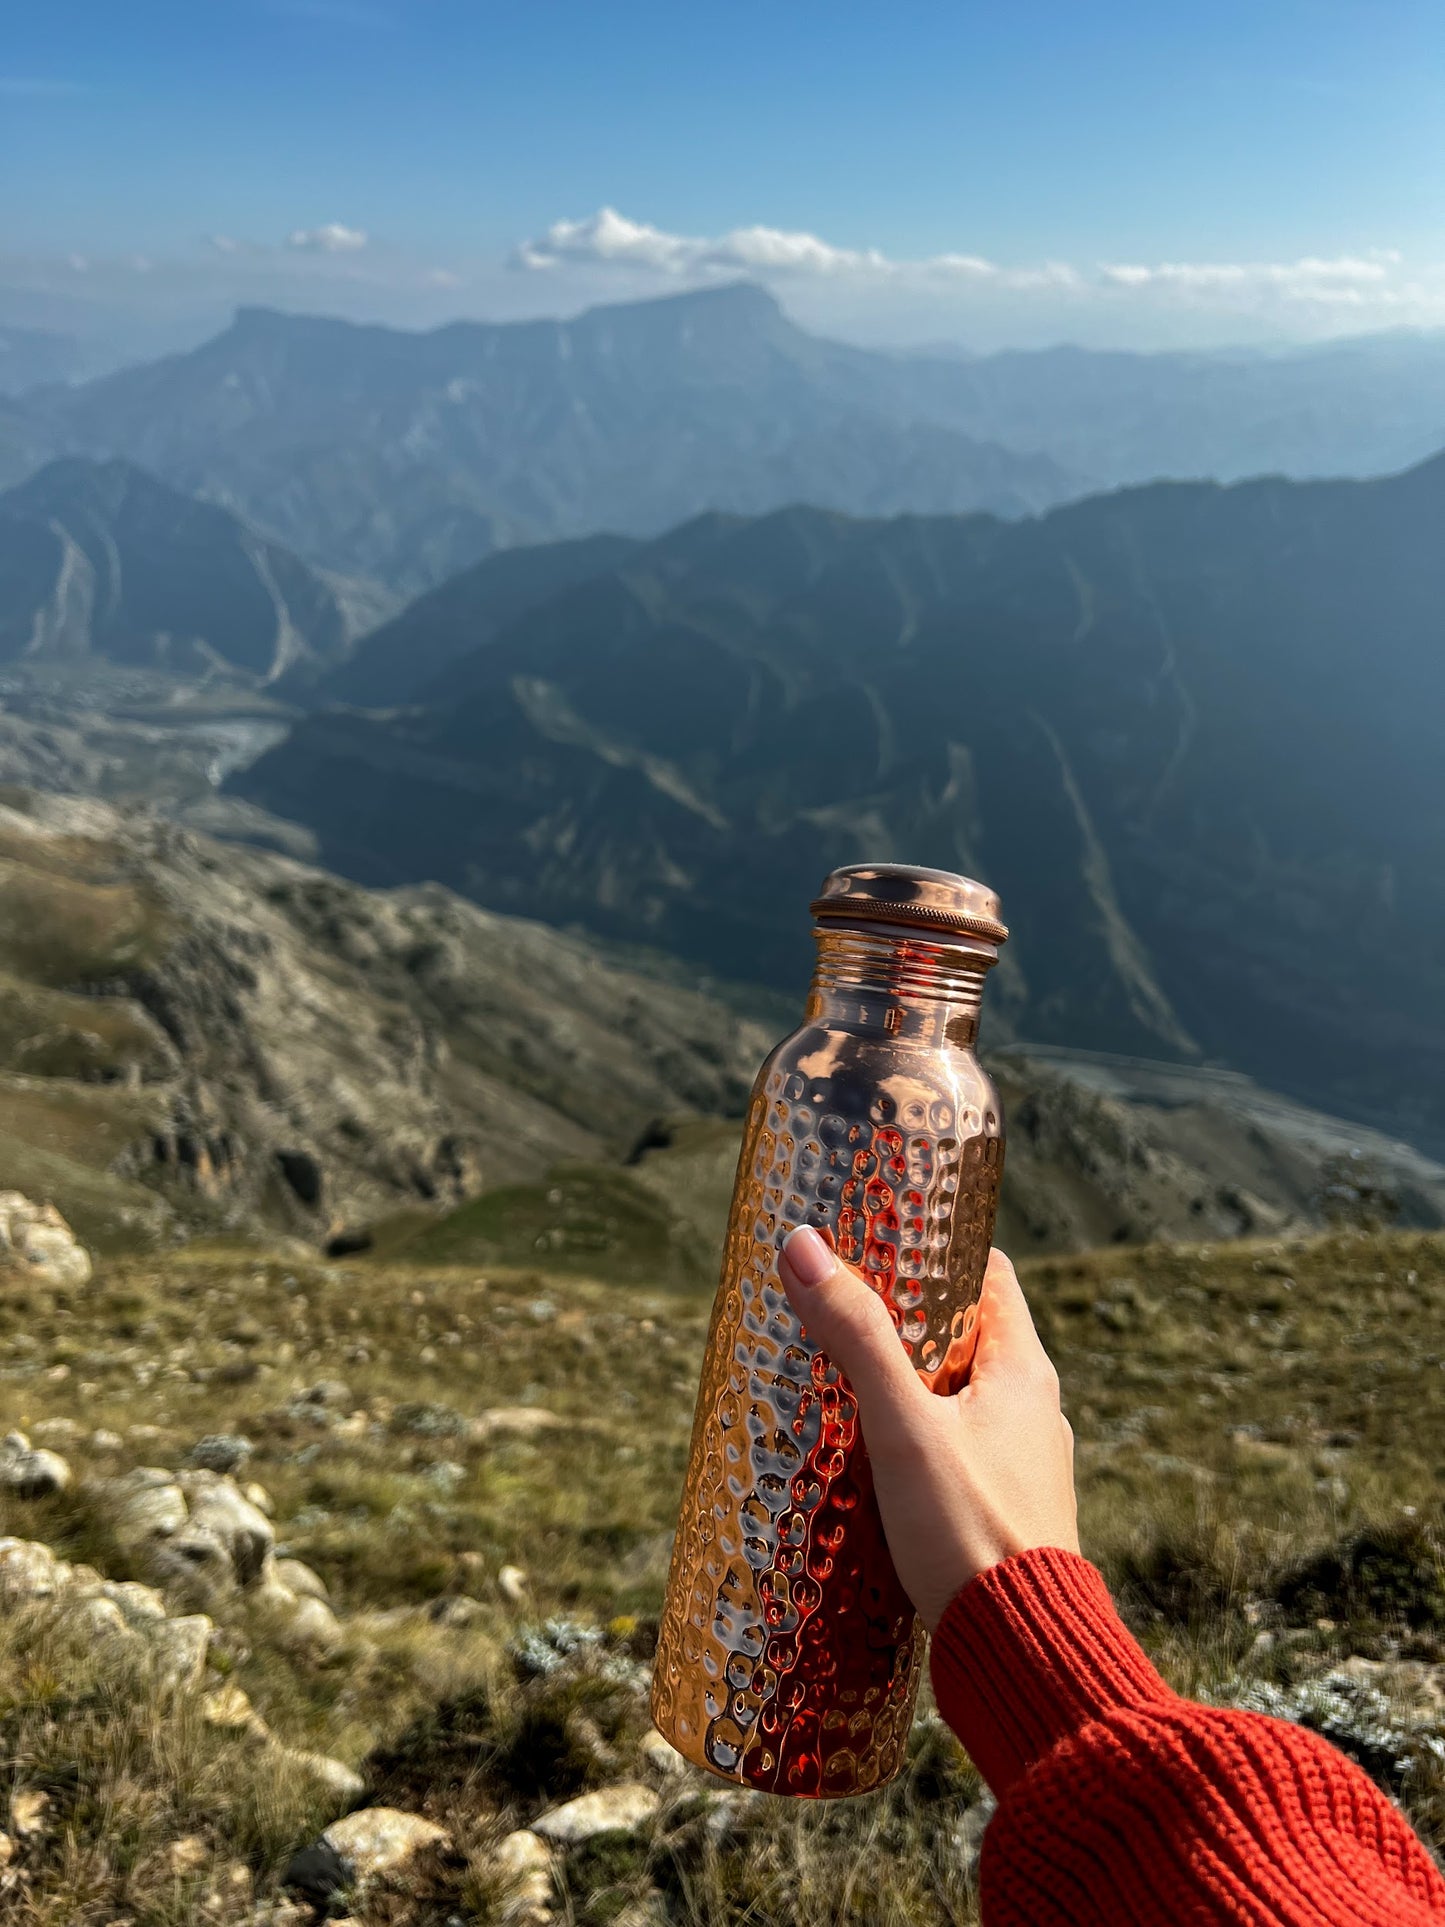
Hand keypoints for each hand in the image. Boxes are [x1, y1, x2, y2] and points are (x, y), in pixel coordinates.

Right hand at [776, 1231, 1078, 1630]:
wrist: (1022, 1657)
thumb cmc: (969, 1530)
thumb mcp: (901, 1426)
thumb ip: (856, 1337)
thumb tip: (802, 1245)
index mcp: (1025, 1370)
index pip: (989, 1274)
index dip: (937, 1249)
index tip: (876, 1241)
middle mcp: (1034, 1410)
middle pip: (967, 1337)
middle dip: (905, 1324)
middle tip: (836, 1315)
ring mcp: (1023, 1466)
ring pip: (959, 1401)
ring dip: (906, 1390)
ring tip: (837, 1388)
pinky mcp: (1005, 1515)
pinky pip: (957, 1454)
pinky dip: (915, 1443)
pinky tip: (869, 1466)